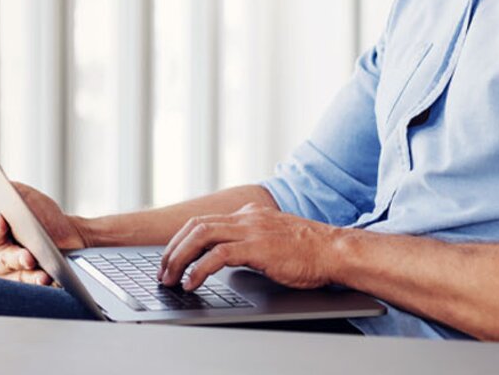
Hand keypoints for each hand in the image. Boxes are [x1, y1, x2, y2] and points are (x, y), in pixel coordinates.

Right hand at [0, 181, 86, 284]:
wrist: (71, 236)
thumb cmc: (42, 216)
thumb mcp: (25, 198)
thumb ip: (4, 189)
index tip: (2, 220)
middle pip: (2, 261)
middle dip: (16, 258)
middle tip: (29, 256)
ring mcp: (15, 274)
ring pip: (18, 278)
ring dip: (30, 276)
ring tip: (44, 274)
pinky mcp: (32, 283)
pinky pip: (34, 287)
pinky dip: (42, 284)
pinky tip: (50, 281)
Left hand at [158, 203, 337, 291]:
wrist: (334, 250)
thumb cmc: (310, 251)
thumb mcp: (274, 239)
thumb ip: (251, 242)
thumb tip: (228, 258)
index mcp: (251, 215)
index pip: (205, 221)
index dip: (182, 240)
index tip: (171, 259)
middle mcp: (248, 217)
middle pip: (196, 225)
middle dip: (173, 249)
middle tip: (163, 272)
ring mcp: (253, 230)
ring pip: (201, 235)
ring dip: (179, 258)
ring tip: (171, 279)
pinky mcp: (258, 247)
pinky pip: (218, 256)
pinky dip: (199, 269)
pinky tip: (193, 284)